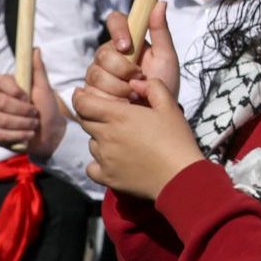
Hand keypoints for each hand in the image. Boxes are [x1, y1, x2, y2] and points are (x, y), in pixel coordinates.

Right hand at [0, 51, 64, 155]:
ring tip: (34, 124)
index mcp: (9, 88)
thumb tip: (35, 49)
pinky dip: (18, 135)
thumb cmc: (48, 109)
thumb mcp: (45, 89)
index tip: (28, 96)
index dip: (14, 90)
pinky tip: (28, 135)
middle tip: (35, 113)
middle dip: (22, 110)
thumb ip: (38, 70)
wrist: (52, 134)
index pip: (0, 82)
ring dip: (23, 124)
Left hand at [74, 72, 201, 199]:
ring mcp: (103, 158)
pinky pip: (92, 166)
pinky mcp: (105, 176)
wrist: (180, 175)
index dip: (80, 97)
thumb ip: (153, 88)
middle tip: (114, 118)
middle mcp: (106, 136)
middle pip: (86, 122)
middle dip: (94, 116)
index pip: (83, 103)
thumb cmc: (177, 139)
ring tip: (123, 141)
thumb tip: (134, 83)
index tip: (82, 94)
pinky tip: (114, 161)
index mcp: (119, 116)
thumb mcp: (170, 107)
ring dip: (101, 139)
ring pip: (92, 143)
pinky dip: (99, 163)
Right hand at [84, 6, 180, 105]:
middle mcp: (108, 55)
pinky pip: (90, 93)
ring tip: (134, 94)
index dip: (118, 30)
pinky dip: (109, 100)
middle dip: (123, 69)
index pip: (114, 21)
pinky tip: (122, 105)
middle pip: (103, 53)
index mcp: (127, 41)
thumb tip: (160, 3)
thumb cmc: (164, 83)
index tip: (126, 46)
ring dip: (119, 88)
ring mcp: (97, 74)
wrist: (157, 114)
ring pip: (95, 74)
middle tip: (140, 79)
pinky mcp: (89, 94)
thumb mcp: (167, 57)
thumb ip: (161, 31)